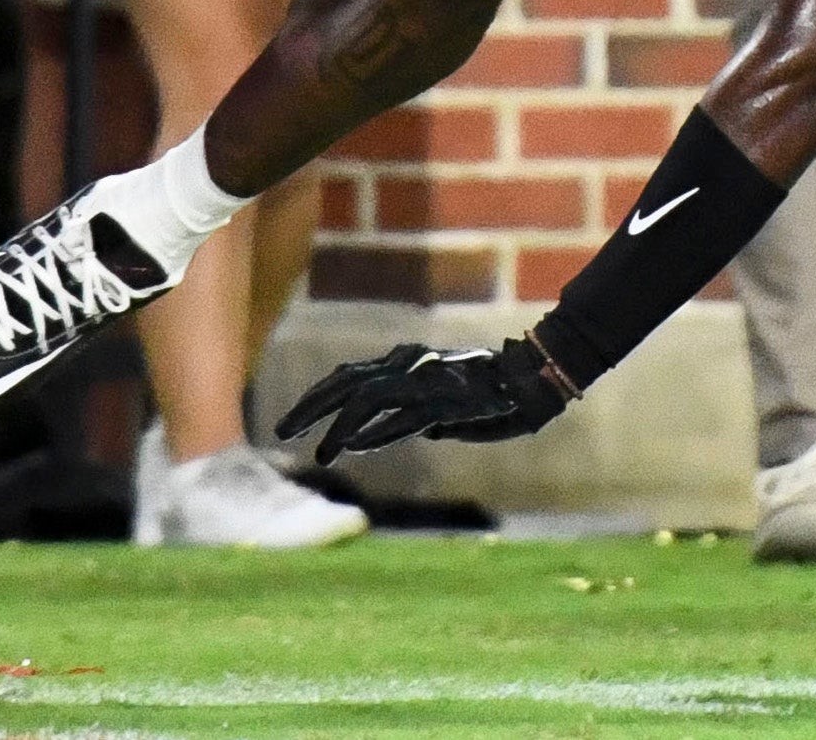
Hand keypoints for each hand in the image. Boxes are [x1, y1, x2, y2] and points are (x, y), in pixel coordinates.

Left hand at [273, 337, 575, 462]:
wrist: (534, 379)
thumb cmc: (492, 394)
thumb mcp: (442, 403)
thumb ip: (413, 412)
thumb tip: (390, 433)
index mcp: (406, 363)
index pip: (349, 377)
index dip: (317, 398)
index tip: (293, 420)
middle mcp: (410, 365)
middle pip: (347, 382)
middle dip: (311, 407)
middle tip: (281, 429)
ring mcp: (427, 381)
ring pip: (369, 397)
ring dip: (339, 426)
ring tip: (318, 453)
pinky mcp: (446, 400)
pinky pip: (404, 417)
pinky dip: (378, 431)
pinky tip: (354, 446)